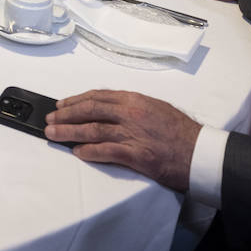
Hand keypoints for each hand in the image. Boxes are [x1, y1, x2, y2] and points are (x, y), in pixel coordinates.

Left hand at [45, 90, 199, 190]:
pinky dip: (88, 151)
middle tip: (50, 118)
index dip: (76, 99)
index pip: (98, 96)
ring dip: (69, 132)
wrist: (199, 152)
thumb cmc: (181, 132)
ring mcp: (132, 133)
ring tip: (53, 134)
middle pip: (90, 110)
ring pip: (92, 129)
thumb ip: (132, 107)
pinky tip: (77, 152)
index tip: (62, 103)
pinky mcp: (135, 154)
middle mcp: (130, 113)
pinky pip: (105, 151)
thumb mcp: (155, 108)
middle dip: (66, 114)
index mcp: (134, 100)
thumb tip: (110, 110)